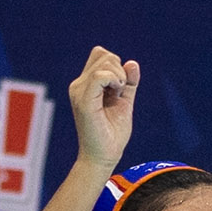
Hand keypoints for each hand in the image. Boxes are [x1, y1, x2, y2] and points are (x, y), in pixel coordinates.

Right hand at [68, 46, 139, 178]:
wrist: (104, 156)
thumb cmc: (112, 133)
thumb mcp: (124, 102)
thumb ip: (129, 82)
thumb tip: (132, 63)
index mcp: (85, 84)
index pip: (100, 55)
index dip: (116, 66)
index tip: (119, 89)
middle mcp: (78, 85)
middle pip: (104, 55)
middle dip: (119, 70)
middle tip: (119, 94)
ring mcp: (79, 91)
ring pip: (105, 62)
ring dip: (119, 77)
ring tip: (116, 96)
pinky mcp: (83, 99)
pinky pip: (101, 75)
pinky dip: (115, 80)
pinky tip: (116, 94)